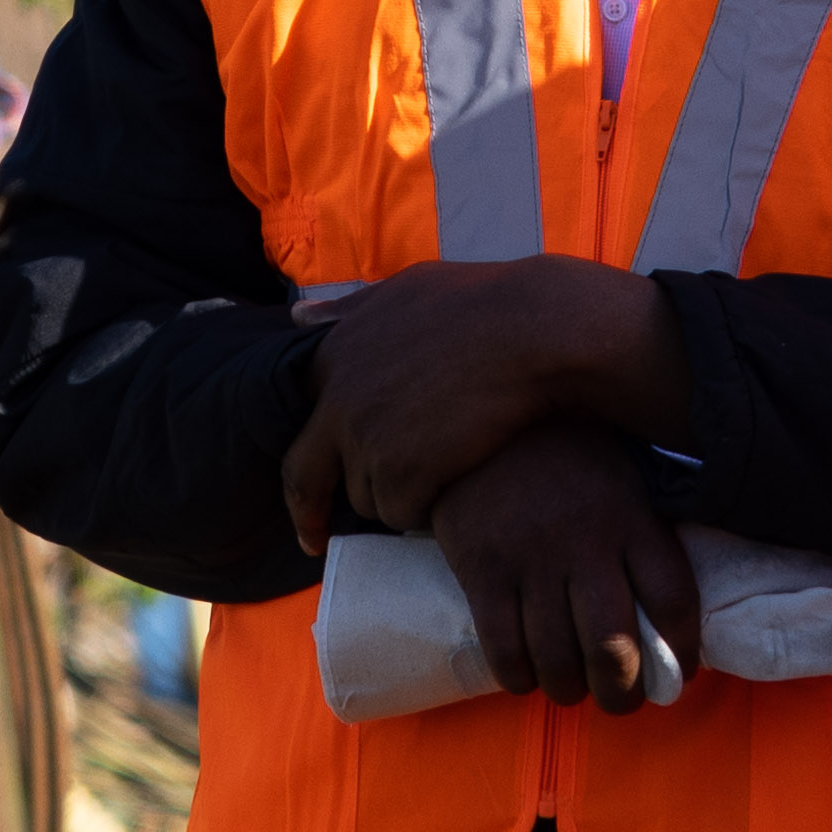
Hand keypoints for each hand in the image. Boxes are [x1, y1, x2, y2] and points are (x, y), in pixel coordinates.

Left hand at [282, 259, 694, 547]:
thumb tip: (297, 314)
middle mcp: (337, 401)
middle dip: (308, 515)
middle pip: (307, 478)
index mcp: (332, 358)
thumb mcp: (406, 289)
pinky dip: (424, 509)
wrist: (534, 331)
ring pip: (365, 498)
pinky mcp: (401, 474)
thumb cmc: (482, 303)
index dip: (319, 453)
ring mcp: (366, 441)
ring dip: (395, 496)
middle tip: (312, 542)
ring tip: (439, 476)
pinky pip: (401, 514)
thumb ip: (351, 308)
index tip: (318, 483)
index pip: (304, 422)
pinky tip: (455, 485)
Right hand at [421, 426, 706, 710]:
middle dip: (623, 693)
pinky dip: (519, 678)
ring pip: (558, 658)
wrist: (478, 420)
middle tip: (622, 700)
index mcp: (629, 517)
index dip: (684, 649)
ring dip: (569, 691)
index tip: (683, 671)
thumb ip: (646, 532)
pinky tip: (527, 677)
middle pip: (614, 648)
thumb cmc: (563, 455)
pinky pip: (503, 648)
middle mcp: (584, 543)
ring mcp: (530, 558)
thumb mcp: (621, 474)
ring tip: (573, 691)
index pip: (673, 599)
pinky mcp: (482, 570)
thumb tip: (669, 612)